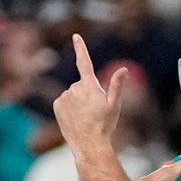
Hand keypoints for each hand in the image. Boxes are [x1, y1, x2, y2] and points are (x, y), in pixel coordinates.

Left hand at [53, 34, 127, 156]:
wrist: (89, 144)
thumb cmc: (105, 124)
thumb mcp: (115, 105)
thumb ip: (117, 85)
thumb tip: (123, 69)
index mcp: (90, 86)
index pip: (84, 62)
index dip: (80, 48)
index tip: (76, 36)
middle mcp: (74, 88)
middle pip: (82, 84)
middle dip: (88, 92)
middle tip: (96, 109)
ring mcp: (64, 97)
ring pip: (73, 93)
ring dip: (79, 101)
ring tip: (86, 116)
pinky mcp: (57, 105)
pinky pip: (64, 101)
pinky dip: (70, 106)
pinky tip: (76, 118)